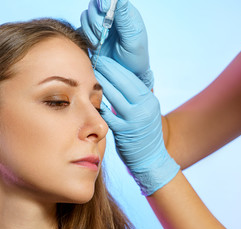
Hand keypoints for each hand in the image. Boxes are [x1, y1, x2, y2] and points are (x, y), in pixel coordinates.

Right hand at [80, 0, 153, 88]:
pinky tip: (94, 46)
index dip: (104, 2)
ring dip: (91, 30)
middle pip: (94, 6)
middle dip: (96, 20)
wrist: (126, 75)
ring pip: (86, 16)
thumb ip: (124, 16)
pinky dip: (85, 36)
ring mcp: (100, 26)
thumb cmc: (135, 57)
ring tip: (99, 43)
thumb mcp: (132, 37)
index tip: (104, 9)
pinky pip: (81, 29)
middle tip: (103, 34)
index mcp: (124, 13)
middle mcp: (111, 17)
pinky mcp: (91, 36)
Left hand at [94, 56, 179, 195]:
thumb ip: (134, 97)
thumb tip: (122, 78)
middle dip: (107, 69)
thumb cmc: (143, 133)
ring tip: (89, 72)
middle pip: (123, 83)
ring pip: (115, 96)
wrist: (151, 158)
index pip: (131, 77)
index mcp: (149, 100)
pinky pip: (109, 115)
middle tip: (94, 58)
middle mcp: (145, 107)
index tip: (104, 56)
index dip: (116, 66)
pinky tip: (89, 96)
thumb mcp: (145, 111)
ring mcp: (135, 120)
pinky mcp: (125, 132)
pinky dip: (99, 105)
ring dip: (101, 83)